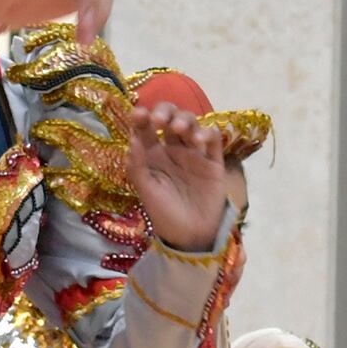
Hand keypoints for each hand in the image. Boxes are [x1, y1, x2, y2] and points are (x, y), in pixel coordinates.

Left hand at [126, 99, 240, 252]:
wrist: (191, 236)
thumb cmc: (163, 214)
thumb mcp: (145, 191)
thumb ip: (137, 165)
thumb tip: (132, 137)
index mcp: (152, 155)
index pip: (145, 128)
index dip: (142, 117)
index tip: (139, 114)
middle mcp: (172, 149)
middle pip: (170, 118)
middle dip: (165, 111)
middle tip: (160, 121)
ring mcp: (194, 153)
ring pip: (192, 123)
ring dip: (186, 120)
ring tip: (180, 129)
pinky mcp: (213, 160)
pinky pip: (214, 139)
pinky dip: (207, 133)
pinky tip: (199, 142)